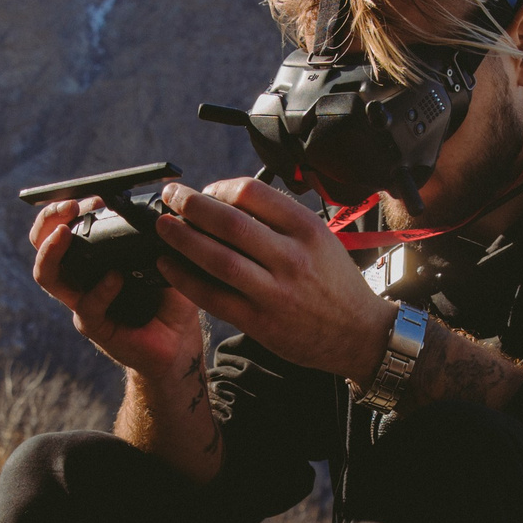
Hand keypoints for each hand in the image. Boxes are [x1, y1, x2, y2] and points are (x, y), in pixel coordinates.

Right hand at [29, 196, 201, 383]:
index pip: (61, 228)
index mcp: (92, 259)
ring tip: (66, 233)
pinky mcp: (96, 327)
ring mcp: (83, 302)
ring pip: (47, 276)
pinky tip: (115, 278)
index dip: (67, 209)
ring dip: (52, 251)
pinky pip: (87, 307)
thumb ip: (159, 236)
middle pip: (42, 245)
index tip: (93, 197)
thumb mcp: (167, 259)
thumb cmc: (170, 298)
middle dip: (49, 221)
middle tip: (70, 206)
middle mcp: (80, 279)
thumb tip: (163, 206)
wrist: (180, 341)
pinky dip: (100, 290)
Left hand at [151, 177, 393, 382]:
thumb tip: (228, 201)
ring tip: (163, 227)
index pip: (253, 194)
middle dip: (191, 206)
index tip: (207, 192)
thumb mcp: (320, 239)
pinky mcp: (261, 322)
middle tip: (171, 197)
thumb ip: (280, 221)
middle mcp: (292, 258)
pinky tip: (168, 266)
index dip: (220, 188)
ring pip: (218, 260)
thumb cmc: (336, 283)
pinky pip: (214, 297)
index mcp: (307, 230)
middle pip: (230, 223)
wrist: (359, 334)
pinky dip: (185, 279)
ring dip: (182, 240)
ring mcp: (275, 292)